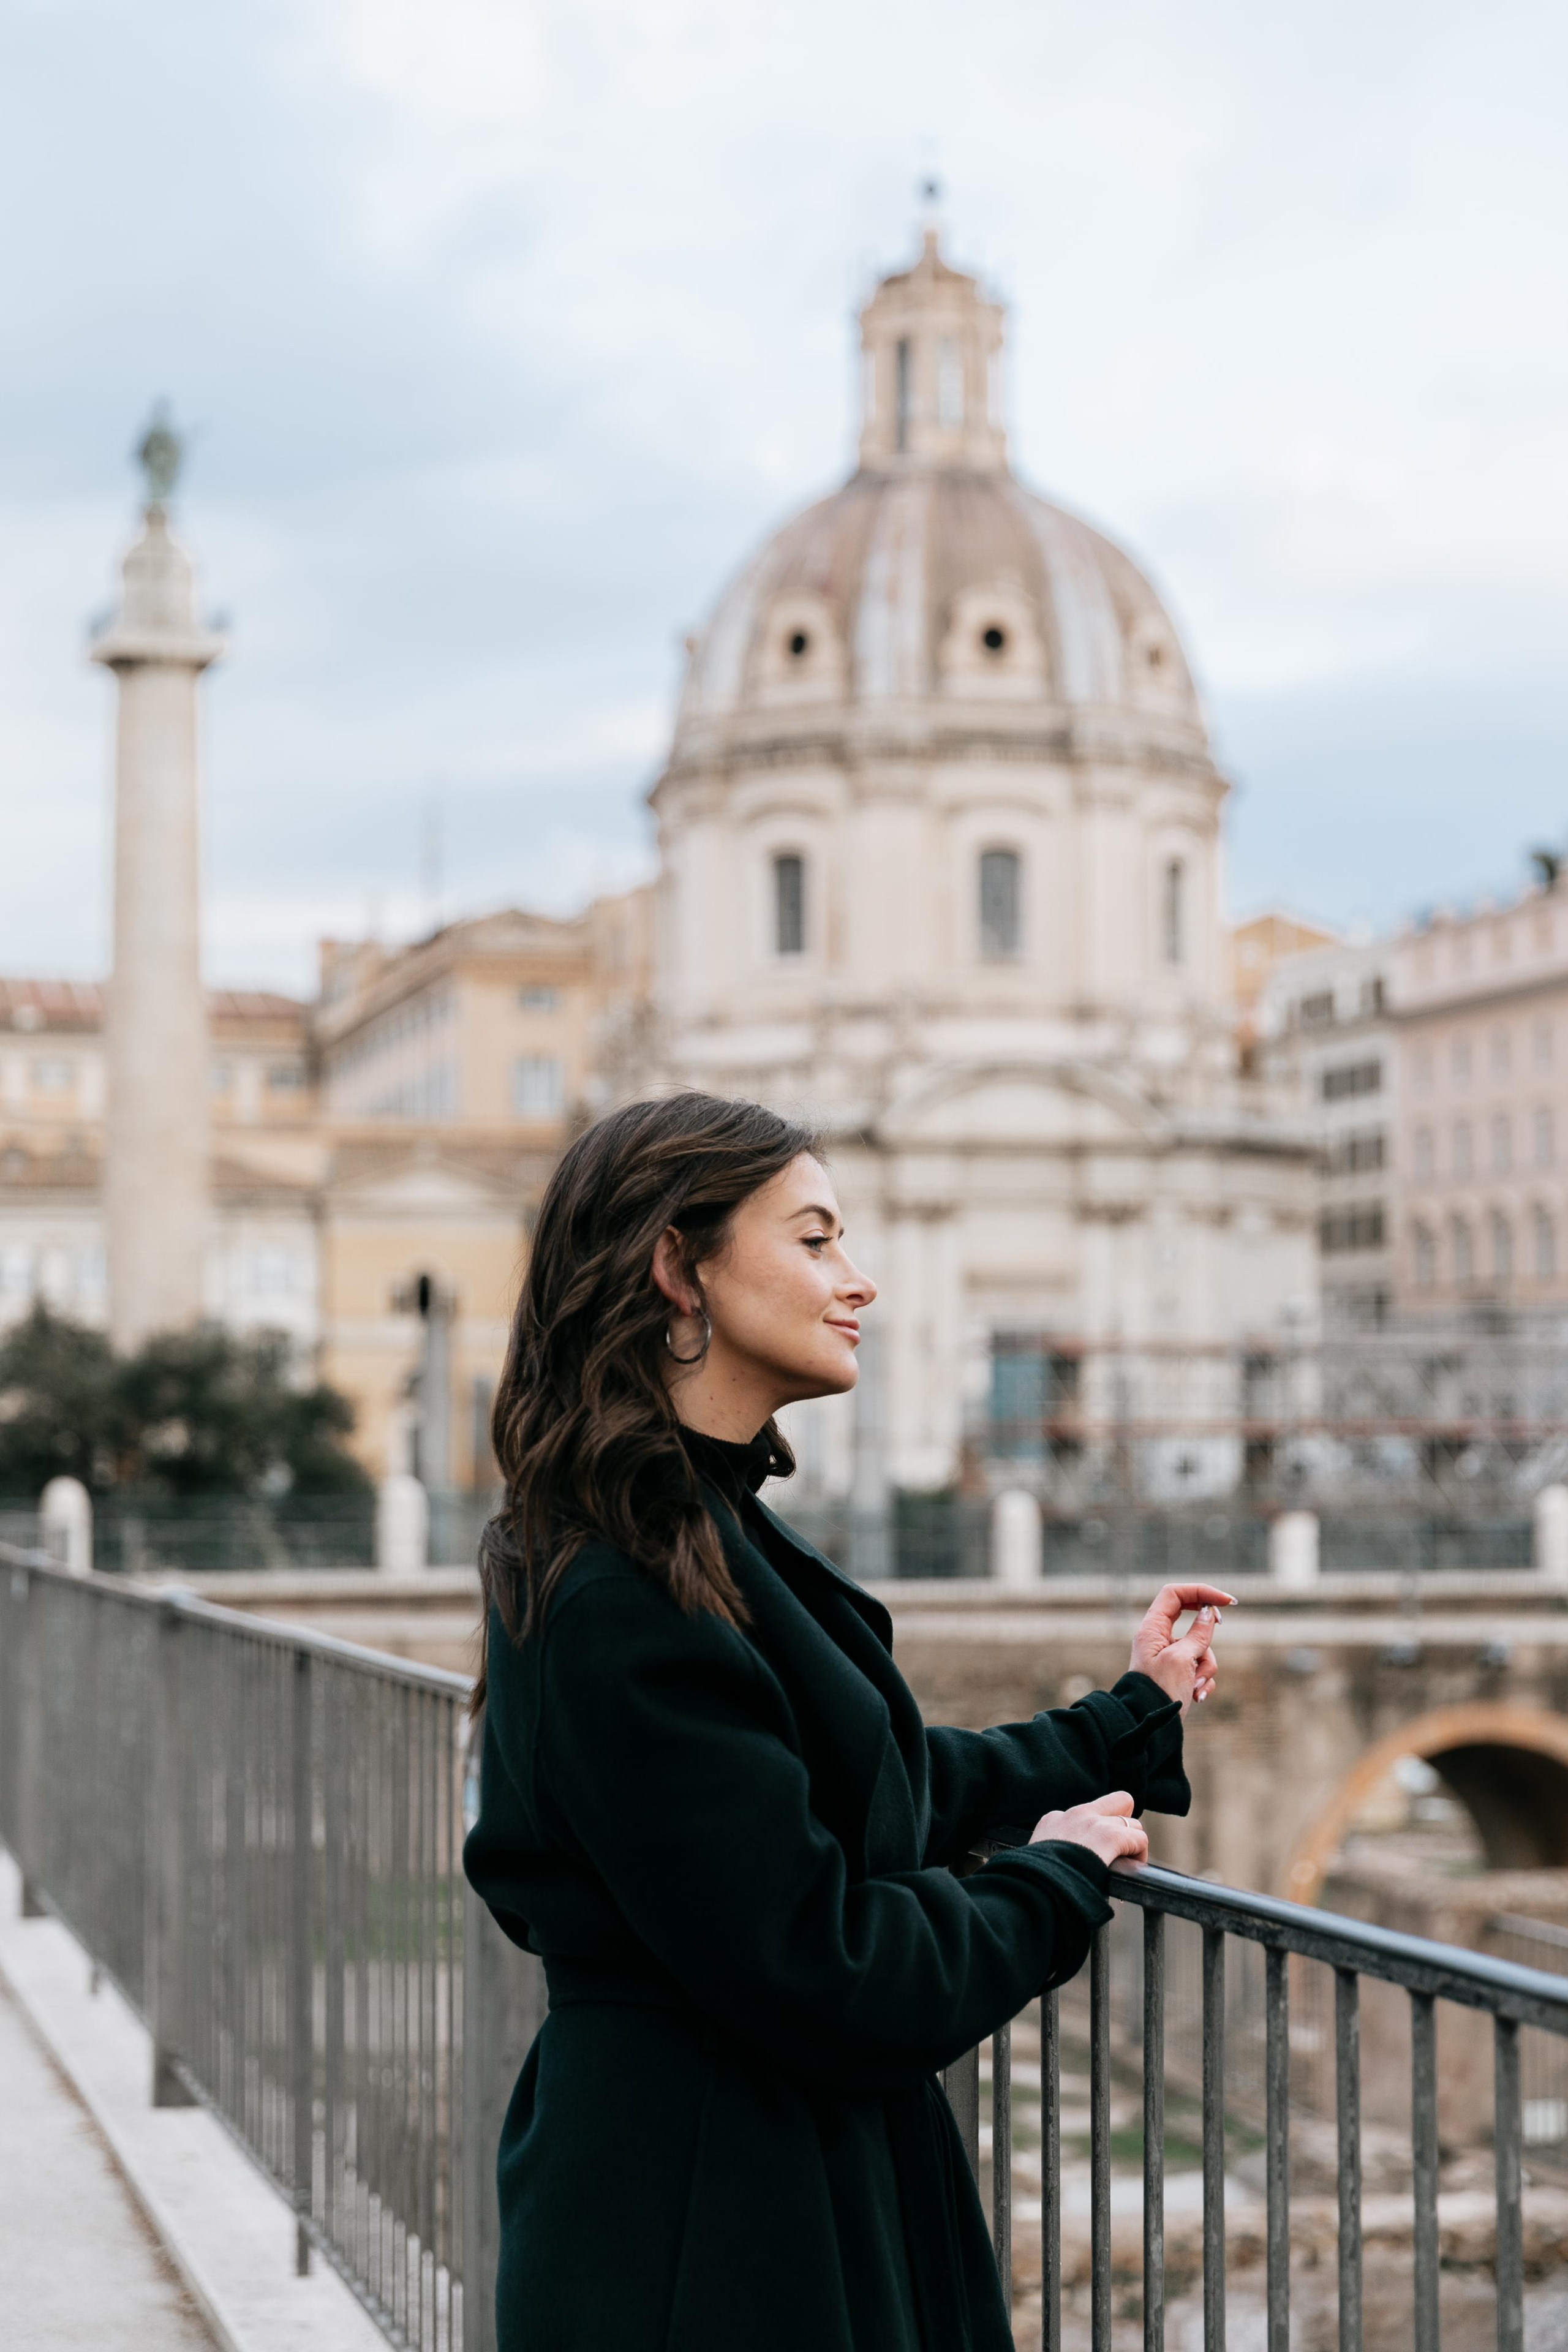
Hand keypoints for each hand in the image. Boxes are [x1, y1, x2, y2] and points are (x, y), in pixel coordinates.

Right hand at [1029, 1789, 1147, 1869]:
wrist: (1036, 1883)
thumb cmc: (1036, 1880)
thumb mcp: (1038, 1858)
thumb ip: (1054, 1852)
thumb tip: (1065, 1866)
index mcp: (1054, 1819)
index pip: (1085, 1814)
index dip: (1096, 1832)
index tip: (1094, 1852)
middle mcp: (1075, 1814)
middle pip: (1118, 1802)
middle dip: (1124, 1822)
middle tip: (1119, 1848)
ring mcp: (1094, 1822)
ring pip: (1132, 1823)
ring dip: (1131, 1843)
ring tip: (1124, 1864)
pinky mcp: (1110, 1836)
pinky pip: (1139, 1839)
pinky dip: (1139, 1855)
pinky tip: (1131, 1870)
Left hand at [1129, 1582, 1234, 1716]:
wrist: (1150, 1727)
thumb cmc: (1160, 1691)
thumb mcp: (1182, 1659)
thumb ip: (1198, 1634)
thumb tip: (1209, 1614)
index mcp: (1152, 1629)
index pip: (1175, 1594)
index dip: (1201, 1591)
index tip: (1226, 1601)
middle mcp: (1159, 1639)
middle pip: (1191, 1618)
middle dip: (1207, 1631)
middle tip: (1221, 1627)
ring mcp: (1170, 1657)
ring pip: (1201, 1648)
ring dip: (1205, 1667)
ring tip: (1193, 1685)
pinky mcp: (1179, 1674)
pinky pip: (1201, 1668)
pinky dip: (1203, 1681)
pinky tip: (1196, 1696)